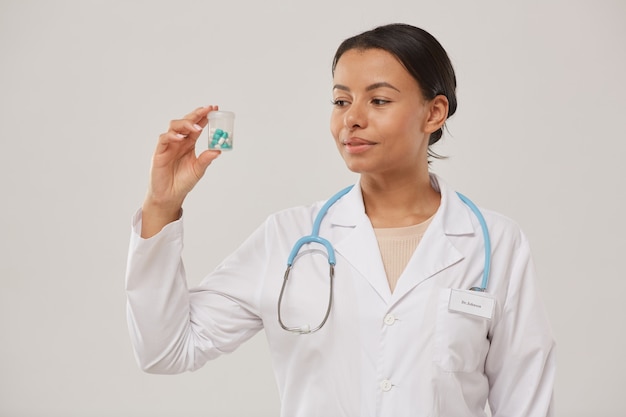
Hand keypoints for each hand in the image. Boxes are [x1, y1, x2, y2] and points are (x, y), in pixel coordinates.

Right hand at [141, 105, 220, 236]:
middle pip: (185, 122)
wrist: (170, 196)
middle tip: (207, 110)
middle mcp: (178, 142)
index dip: (204, 117)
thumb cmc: (183, 182)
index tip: (214, 108)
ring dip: (185, 123)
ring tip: (197, 127)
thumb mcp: (198, 170)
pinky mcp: (159, 152)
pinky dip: (172, 136)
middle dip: (196, 114)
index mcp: (189, 144)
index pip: (196, 126)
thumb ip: (206, 159)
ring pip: (174, 127)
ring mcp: (168, 146)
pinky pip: (164, 140)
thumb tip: (218, 150)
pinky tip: (181, 138)